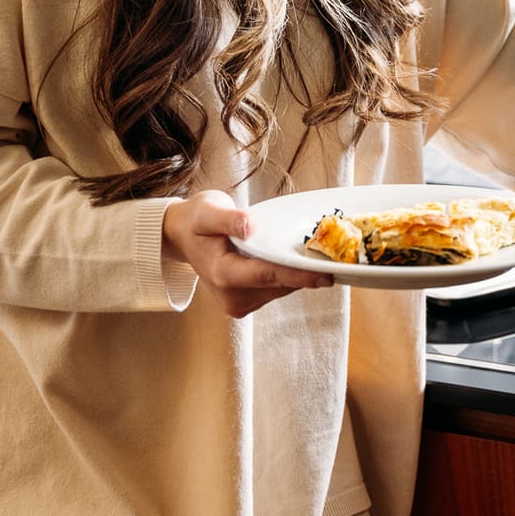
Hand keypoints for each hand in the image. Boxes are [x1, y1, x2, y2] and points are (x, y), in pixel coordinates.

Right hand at [162, 189, 332, 317]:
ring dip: (297, 272)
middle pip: (280, 284)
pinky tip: (291, 258)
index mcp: (222, 274)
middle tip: (331, 252)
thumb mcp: (208, 211)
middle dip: (304, 270)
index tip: (325, 274)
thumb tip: (250, 227)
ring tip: (309, 251)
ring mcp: (239, 303)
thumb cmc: (197, 221)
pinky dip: (288, 274)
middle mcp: (231, 296)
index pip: (267, 276)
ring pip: (282, 288)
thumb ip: (229, 220)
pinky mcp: (246, 303)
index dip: (298, 275)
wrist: (183, 236)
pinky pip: (277, 288)